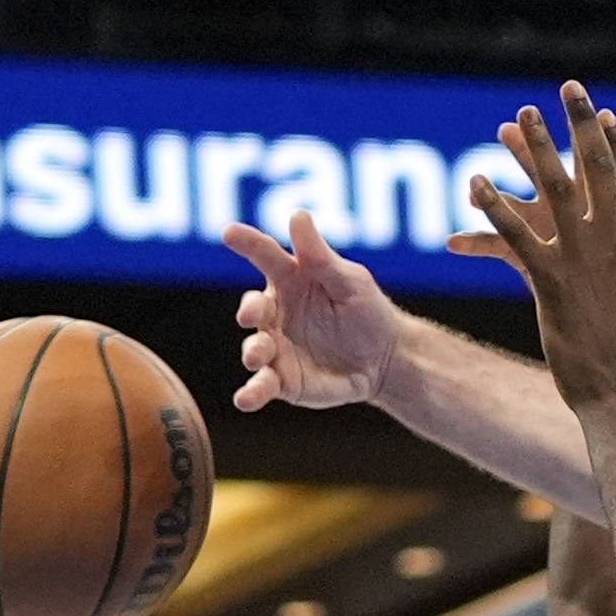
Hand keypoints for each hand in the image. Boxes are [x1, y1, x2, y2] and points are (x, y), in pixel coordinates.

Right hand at [225, 210, 402, 411]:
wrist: (385, 359)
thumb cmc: (365, 311)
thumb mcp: (350, 280)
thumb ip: (320, 255)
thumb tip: (297, 215)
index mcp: (289, 280)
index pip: (265, 256)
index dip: (248, 243)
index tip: (231, 232)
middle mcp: (275, 313)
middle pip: (254, 308)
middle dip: (250, 310)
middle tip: (252, 315)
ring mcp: (275, 348)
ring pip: (254, 349)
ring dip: (252, 352)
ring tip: (257, 357)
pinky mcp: (282, 380)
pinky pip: (262, 386)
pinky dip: (251, 394)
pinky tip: (245, 400)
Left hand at [470, 82, 615, 413]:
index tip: (604, 116)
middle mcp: (614, 243)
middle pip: (596, 171)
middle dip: (579, 126)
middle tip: (568, 88)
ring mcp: (581, 259)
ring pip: (554, 192)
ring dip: (533, 149)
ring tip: (515, 117)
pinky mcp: (550, 281)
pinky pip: (515, 236)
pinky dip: (493, 209)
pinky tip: (473, 183)